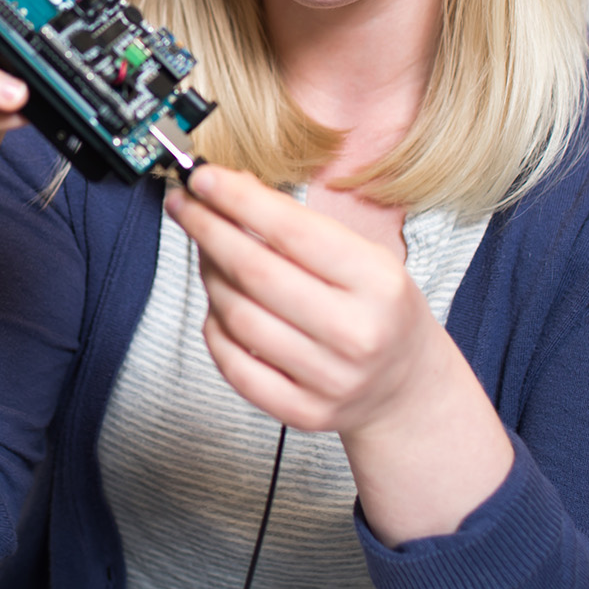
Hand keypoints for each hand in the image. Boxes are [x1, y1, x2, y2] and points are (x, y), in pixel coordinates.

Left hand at [168, 164, 440, 435]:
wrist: (405, 385)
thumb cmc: (376, 306)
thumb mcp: (362, 255)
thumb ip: (297, 225)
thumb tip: (229, 186)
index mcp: (378, 282)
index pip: (292, 231)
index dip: (238, 200)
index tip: (202, 176)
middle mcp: (357, 333)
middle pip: (256, 273)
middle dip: (208, 230)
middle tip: (183, 204)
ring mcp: (330, 379)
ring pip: (238, 317)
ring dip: (209, 276)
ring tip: (207, 253)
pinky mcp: (302, 412)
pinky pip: (233, 364)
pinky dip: (214, 328)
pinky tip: (217, 305)